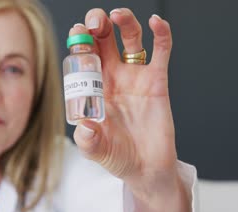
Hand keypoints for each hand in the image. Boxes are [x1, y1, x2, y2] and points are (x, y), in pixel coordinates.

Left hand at [71, 8, 190, 211]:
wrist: (146, 169)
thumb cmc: (118, 157)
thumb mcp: (96, 151)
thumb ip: (88, 141)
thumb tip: (85, 128)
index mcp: (93, 89)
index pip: (83, 57)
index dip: (79, 42)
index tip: (76, 33)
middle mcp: (113, 78)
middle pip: (104, 40)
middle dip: (97, 25)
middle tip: (94, 22)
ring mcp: (135, 77)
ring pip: (130, 39)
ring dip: (124, 22)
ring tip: (117, 16)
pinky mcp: (157, 81)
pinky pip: (160, 52)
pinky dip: (161, 34)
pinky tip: (156, 22)